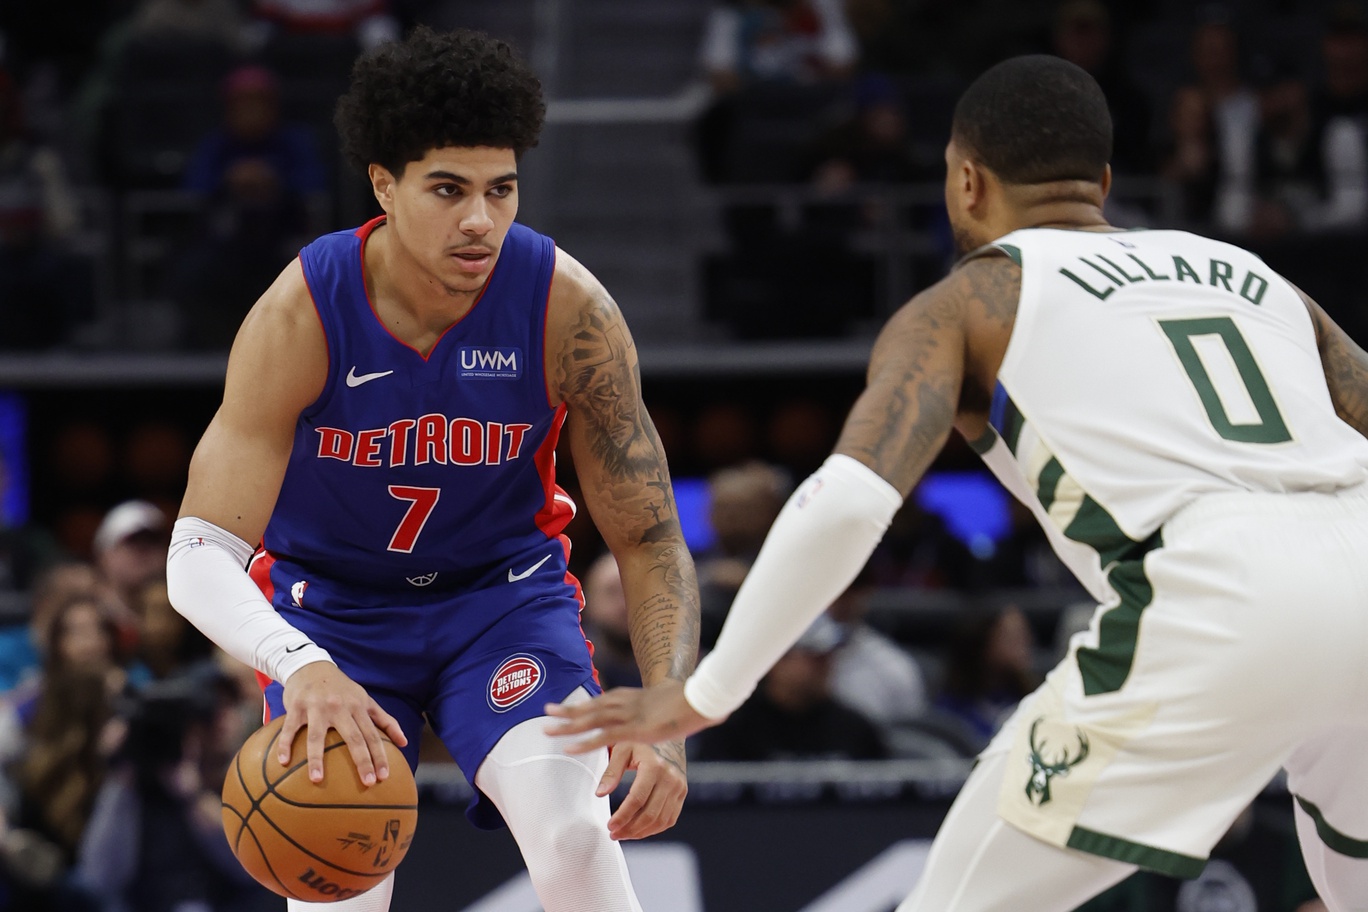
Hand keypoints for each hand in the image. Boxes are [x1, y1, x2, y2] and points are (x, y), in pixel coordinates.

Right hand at [278, 661, 407, 785]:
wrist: (311, 665)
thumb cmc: (342, 688)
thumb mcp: (366, 700)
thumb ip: (385, 720)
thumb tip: (404, 742)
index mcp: (358, 707)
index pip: (372, 735)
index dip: (380, 756)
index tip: (384, 776)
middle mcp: (340, 707)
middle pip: (353, 737)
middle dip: (362, 761)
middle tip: (367, 783)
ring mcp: (317, 707)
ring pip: (317, 736)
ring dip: (316, 759)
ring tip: (317, 780)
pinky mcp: (296, 707)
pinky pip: (290, 729)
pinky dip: (285, 745)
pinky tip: (283, 762)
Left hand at [544, 680, 717, 753]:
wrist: (700, 696)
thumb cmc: (691, 698)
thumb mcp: (670, 701)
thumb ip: (663, 705)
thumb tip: (665, 706)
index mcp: (634, 696)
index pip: (603, 699)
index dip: (584, 704)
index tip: (567, 707)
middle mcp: (627, 703)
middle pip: (591, 706)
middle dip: (568, 709)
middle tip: (546, 710)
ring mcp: (629, 715)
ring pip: (591, 719)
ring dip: (568, 724)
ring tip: (547, 728)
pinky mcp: (635, 729)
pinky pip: (604, 737)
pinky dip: (584, 742)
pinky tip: (569, 747)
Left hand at [597, 740, 686, 840]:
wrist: (667, 732)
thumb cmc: (642, 740)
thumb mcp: (622, 749)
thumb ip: (611, 772)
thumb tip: (600, 794)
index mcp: (654, 766)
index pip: (637, 800)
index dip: (623, 816)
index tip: (610, 825)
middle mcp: (670, 778)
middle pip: (650, 814)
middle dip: (630, 829)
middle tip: (614, 833)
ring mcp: (679, 786)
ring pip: (661, 820)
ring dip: (642, 832)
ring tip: (625, 834)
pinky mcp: (683, 792)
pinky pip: (670, 818)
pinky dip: (655, 828)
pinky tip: (640, 829)